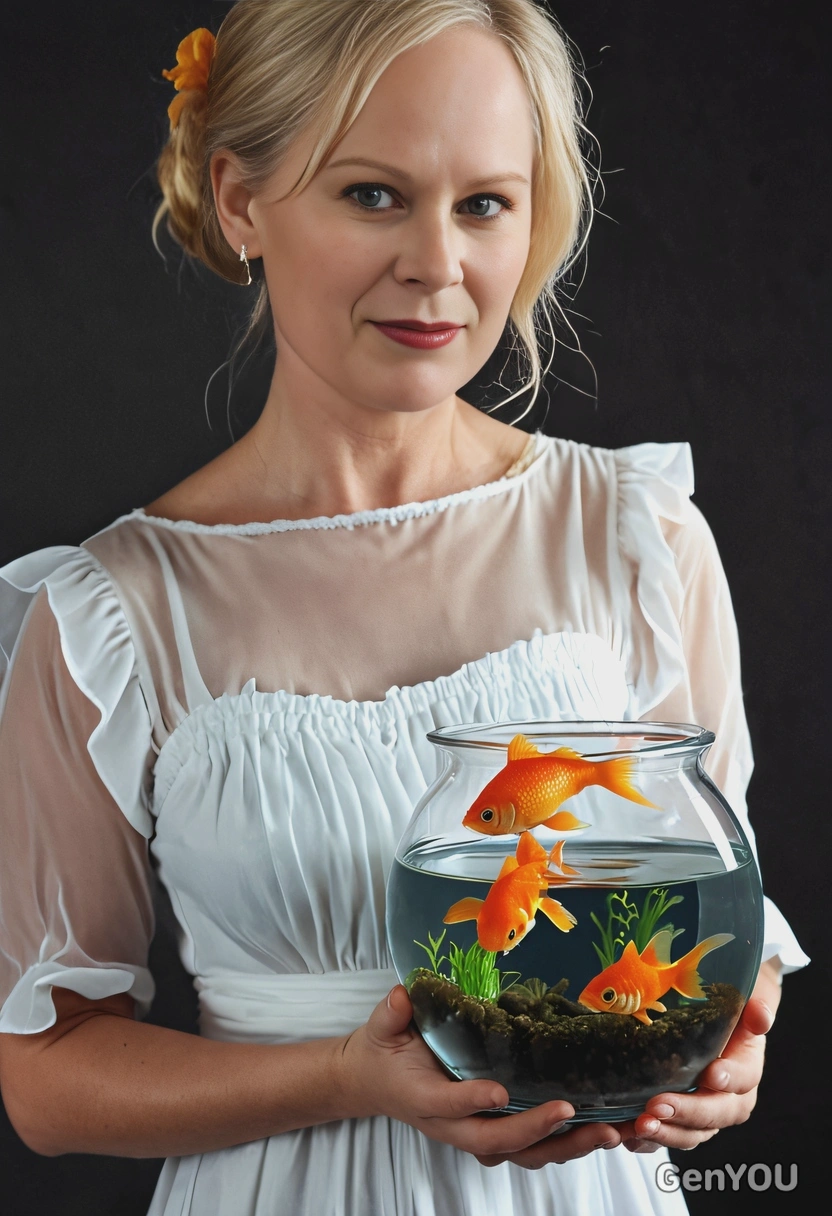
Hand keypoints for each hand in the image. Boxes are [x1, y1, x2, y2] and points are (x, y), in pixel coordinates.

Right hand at [339, 985, 622, 1167]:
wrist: (377, 1083)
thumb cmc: (384, 1053)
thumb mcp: (381, 1028)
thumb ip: (391, 1014)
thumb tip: (402, 994)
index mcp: (423, 1097)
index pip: (448, 1104)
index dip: (472, 1100)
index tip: (499, 1092)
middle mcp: (452, 1125)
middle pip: (496, 1140)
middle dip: (535, 1130)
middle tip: (569, 1111)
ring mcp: (475, 1133)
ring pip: (522, 1152)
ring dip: (564, 1146)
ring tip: (604, 1132)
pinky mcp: (495, 1131)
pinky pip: (532, 1147)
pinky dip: (567, 1144)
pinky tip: (601, 1131)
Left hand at [615, 958, 781, 1152]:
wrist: (711, 1020)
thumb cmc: (726, 1008)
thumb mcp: (744, 999)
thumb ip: (756, 1006)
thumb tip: (760, 1013)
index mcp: (746, 1068)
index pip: (744, 1078)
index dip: (730, 1078)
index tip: (711, 1074)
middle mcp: (728, 1098)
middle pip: (714, 1115)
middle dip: (687, 1113)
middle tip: (657, 1107)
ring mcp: (703, 1112)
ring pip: (690, 1133)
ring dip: (665, 1133)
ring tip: (639, 1125)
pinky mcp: (678, 1119)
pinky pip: (666, 1135)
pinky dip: (647, 1140)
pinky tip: (626, 1134)